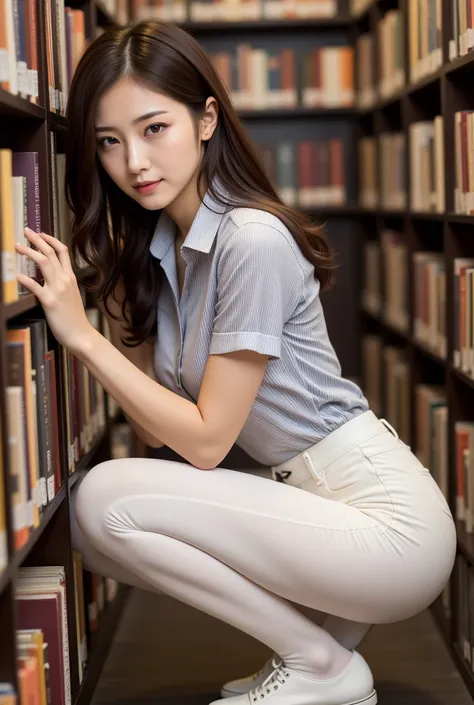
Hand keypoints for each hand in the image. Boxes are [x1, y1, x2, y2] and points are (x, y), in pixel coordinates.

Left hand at [15, 228, 96, 355]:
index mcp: (70, 277)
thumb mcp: (72, 295)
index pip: (62, 251)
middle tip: (26, 231)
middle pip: (50, 252)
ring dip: (29, 252)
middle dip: (37, 239)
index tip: (40, 233)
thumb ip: (62, 283)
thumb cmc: (74, 318)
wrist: (80, 334)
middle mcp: (64, 279)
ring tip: (17, 246)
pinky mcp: (50, 301)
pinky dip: (25, 279)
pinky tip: (17, 276)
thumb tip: (48, 277)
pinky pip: (35, 286)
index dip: (50, 239)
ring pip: (43, 262)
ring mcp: (57, 289)